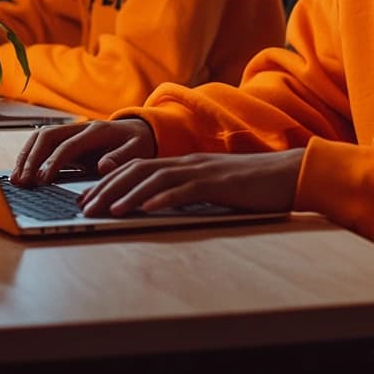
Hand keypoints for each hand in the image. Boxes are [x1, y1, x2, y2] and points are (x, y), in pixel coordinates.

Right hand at [9, 118, 155, 184]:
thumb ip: (122, 158)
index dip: (53, 162)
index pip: (68, 145)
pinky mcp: (67, 139)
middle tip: (22, 182)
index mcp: (97, 131)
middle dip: (32, 158)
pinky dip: (29, 155)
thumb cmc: (138, 143)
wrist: (138, 130)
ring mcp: (72, 132)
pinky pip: (43, 143)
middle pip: (48, 136)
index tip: (41, 180)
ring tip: (16, 179)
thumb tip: (103, 166)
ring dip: (26, 156)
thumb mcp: (138, 151)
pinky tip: (22, 172)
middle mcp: (81, 128)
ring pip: (41, 137)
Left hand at [76, 148, 305, 217]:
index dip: (110, 181)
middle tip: (84, 206)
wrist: (288, 174)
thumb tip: (159, 204)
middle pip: (139, 171)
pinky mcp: (218, 184)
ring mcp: (203, 171)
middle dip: (108, 188)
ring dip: (128, 194)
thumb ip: (187, 190)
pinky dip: (163, 199)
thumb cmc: (252, 185)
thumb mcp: (212, 187)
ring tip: (107, 210)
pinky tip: (146, 208)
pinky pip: (185, 190)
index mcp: (185, 163)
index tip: (89, 198)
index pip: (139, 168)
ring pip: (156, 178)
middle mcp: (188, 163)